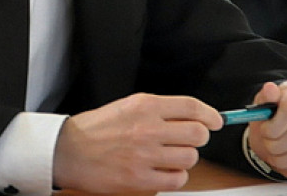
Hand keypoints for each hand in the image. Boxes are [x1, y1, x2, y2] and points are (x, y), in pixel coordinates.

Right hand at [52, 93, 221, 192]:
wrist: (70, 151)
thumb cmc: (98, 128)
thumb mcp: (128, 106)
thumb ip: (159, 110)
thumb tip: (191, 116)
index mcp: (145, 105)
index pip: (191, 107)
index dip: (210, 114)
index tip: (216, 120)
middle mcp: (148, 128)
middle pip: (197, 133)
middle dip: (199, 137)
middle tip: (189, 140)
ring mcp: (145, 155)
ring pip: (189, 157)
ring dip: (185, 157)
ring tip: (170, 156)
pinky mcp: (140, 179)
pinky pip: (177, 179)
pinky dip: (176, 176)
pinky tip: (164, 171)